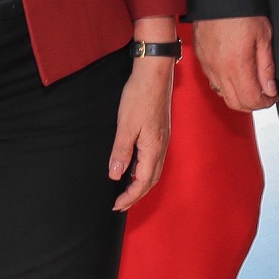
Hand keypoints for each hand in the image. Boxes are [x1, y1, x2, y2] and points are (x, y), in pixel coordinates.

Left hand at [109, 58, 172, 211]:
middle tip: (120, 203)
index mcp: (153, 148)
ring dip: (141, 183)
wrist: (154, 73)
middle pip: (151, 180)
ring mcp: (163, 138)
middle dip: (136, 194)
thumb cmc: (139, 96)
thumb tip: (115, 176)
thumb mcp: (125, 125)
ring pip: (154, 170)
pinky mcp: (160, 131)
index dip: (130, 196)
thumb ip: (121, 152)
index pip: (142, 182)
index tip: (116, 205)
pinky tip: (134, 165)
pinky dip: (144, 169)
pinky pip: (154, 159)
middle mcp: (161, 146)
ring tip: (126, 189)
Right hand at [194, 16, 276, 111]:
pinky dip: (225, 85)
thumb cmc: (241, 10)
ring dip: (238, 95)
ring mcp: (208, 65)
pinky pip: (213, 81)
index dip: (265, 103)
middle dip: (253, 103)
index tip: (273, 95)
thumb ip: (266, 67)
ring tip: (251, 82)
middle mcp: (219, 69)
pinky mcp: (201, 59)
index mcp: (236, 64)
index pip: (251, 100)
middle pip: (235, 103)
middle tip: (265, 93)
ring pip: (223, 95)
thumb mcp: (263, 36)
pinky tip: (236, 73)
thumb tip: (270, 89)